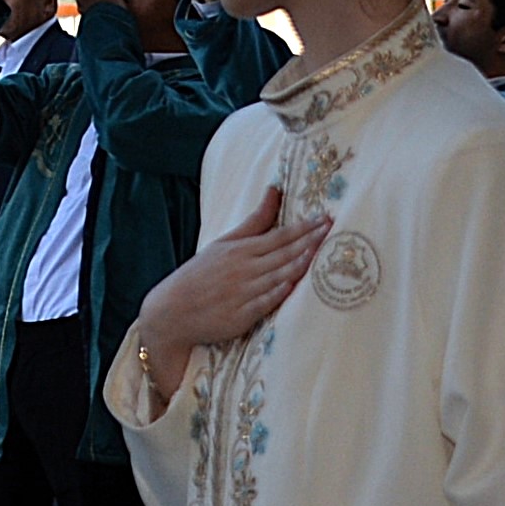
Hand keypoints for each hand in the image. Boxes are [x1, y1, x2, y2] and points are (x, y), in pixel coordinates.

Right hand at [131, 185, 328, 414]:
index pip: (279, 236)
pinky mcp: (241, 316)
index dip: (304, 227)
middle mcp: (244, 269)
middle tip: (333, 230)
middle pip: (283, 253)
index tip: (326, 218)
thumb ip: (254, 220)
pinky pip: (265, 301)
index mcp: (240, 250)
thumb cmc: (200, 275)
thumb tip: (275, 189)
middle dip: (309, 241)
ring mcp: (243, 293)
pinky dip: (280, 292)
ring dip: (301, 264)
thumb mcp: (224, 243)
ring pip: (278, 275)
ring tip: (323, 253)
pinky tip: (295, 285)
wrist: (172, 311)